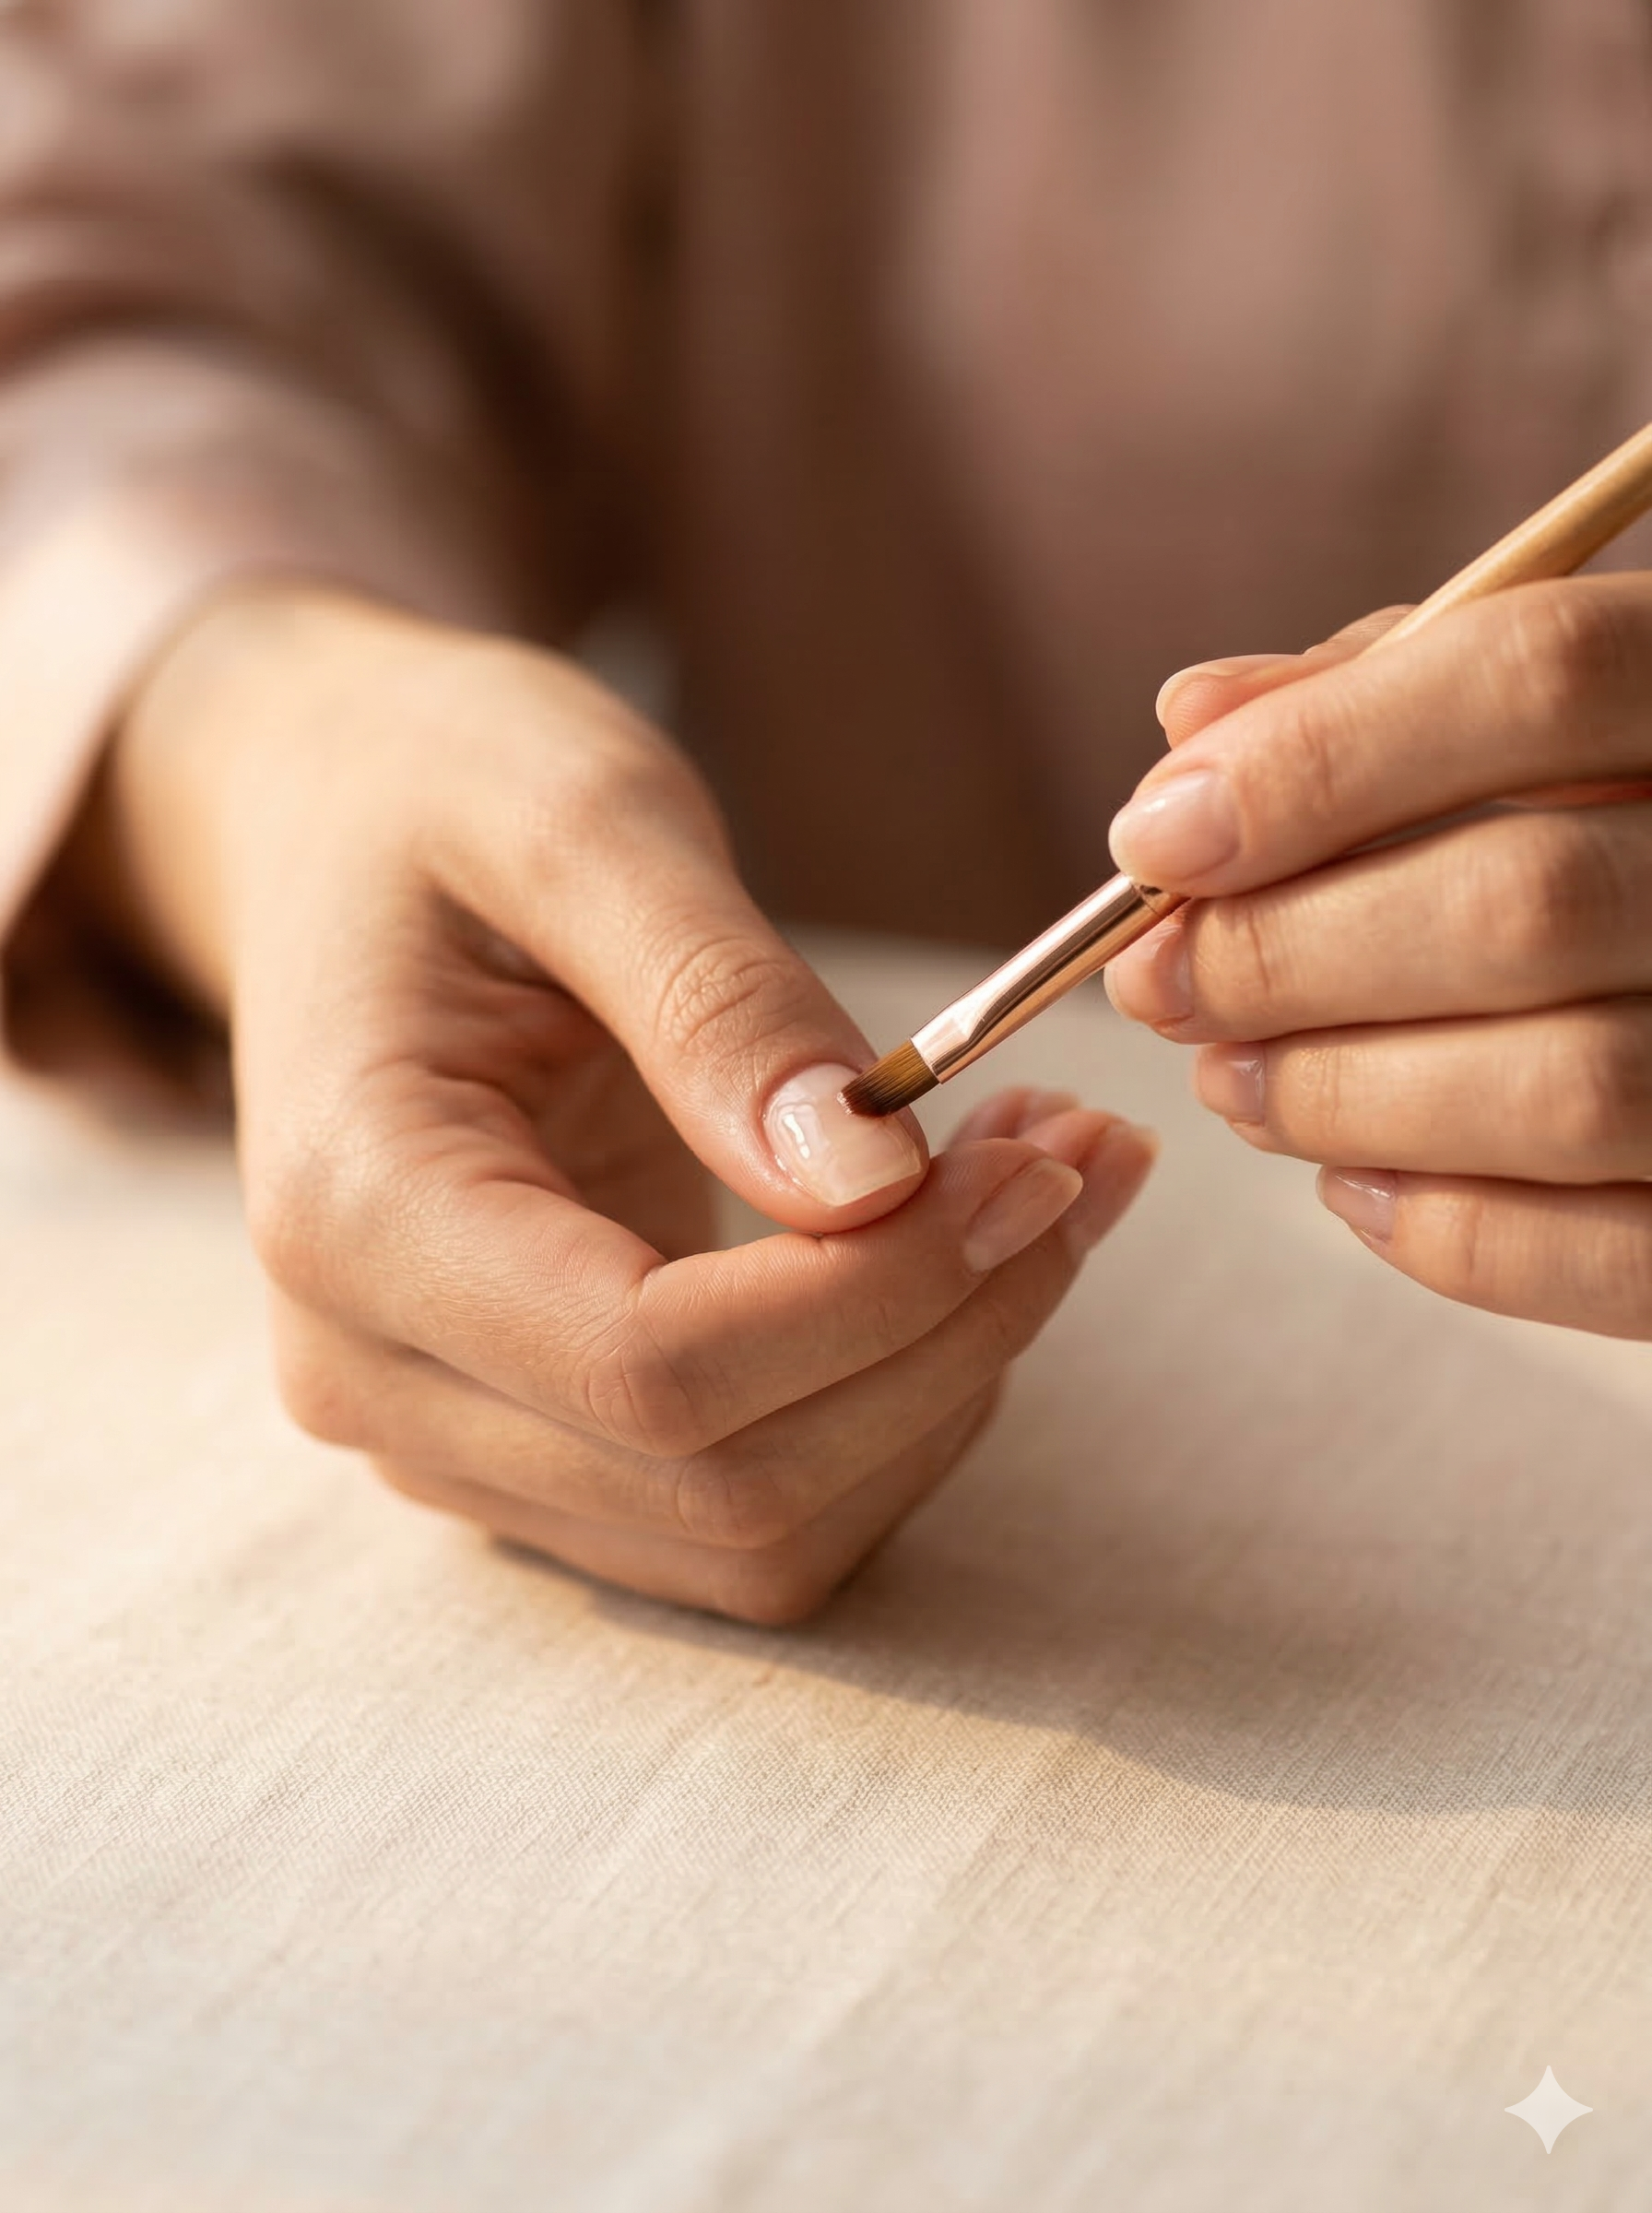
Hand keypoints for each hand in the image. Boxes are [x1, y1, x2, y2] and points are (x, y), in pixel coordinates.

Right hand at [96, 584, 1155, 1619]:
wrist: (338, 830)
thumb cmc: (445, 792)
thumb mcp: (581, 822)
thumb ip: (716, 1006)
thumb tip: (871, 1189)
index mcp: (356, 1215)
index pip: (652, 1370)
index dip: (880, 1296)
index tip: (1035, 1160)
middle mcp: (375, 1371)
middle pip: (725, 1481)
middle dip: (946, 1338)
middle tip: (1078, 1158)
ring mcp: (449, 1428)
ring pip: (758, 1532)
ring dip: (943, 1387)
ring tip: (1043, 1186)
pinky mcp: (533, 1436)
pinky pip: (751, 1507)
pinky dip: (891, 1409)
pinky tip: (956, 1261)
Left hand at [1104, 579, 1651, 1339]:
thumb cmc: (1603, 819)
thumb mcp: (1520, 714)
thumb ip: (1371, 692)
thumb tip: (1189, 728)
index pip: (1533, 676)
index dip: (1313, 762)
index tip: (1152, 842)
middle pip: (1519, 902)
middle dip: (1283, 957)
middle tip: (1156, 986)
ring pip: (1560, 1089)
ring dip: (1337, 1097)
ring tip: (1229, 1081)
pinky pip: (1606, 1252)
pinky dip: (1443, 1227)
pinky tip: (1350, 1180)